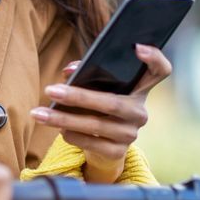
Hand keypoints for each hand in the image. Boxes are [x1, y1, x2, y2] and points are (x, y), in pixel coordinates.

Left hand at [28, 44, 171, 181]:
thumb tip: (68, 71)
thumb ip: (84, 75)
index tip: (137, 47)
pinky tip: (58, 130)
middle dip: (78, 96)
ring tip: (39, 114)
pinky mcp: (118, 152)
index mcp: (139, 89)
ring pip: (96, 125)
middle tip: (50, 90)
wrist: (102, 147)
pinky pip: (91, 143)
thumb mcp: (95, 89)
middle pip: (112, 102)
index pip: (160, 71)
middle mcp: (139, 112)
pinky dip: (71, 135)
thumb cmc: (96, 108)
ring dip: (63, 119)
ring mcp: (131, 134)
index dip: (153, 58)